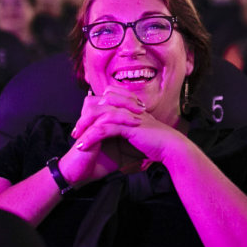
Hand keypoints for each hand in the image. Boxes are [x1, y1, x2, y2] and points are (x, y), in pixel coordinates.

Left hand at [59, 86, 186, 185]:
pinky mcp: (129, 126)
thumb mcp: (138, 133)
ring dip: (84, 128)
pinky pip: (104, 129)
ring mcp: (128, 115)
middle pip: (98, 105)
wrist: (171, 147)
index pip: (106, 99)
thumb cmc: (157, 142)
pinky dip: (91, 137)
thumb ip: (126, 128)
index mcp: (130, 106)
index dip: (93, 109)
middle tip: (75, 131)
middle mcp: (128, 107)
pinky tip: (83, 146)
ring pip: (99, 116)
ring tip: (76, 139)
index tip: (84, 124)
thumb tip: (116, 133)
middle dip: (84, 118)